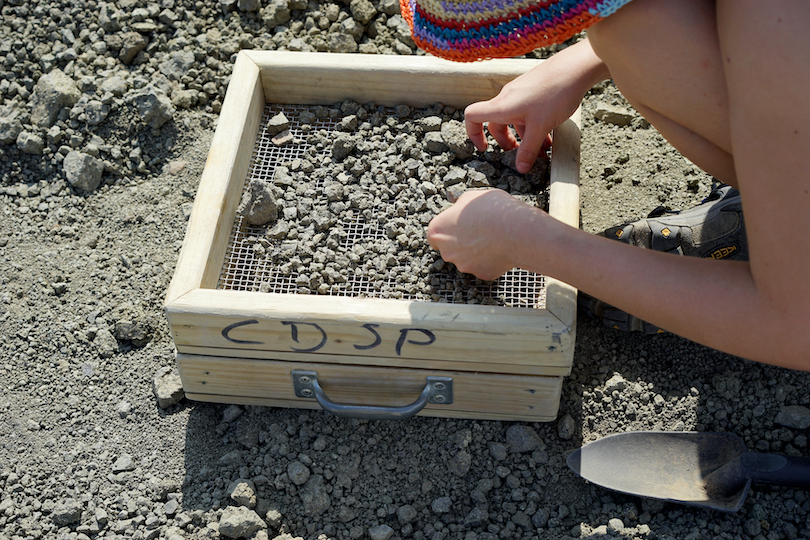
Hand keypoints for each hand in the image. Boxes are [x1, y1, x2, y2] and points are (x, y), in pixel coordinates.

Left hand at [427, 189, 542, 280]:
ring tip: (493, 237)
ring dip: (477, 251)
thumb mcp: (469, 198)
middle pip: (451, 249)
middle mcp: (447, 252)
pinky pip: (484, 266)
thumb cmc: (491, 209)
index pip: (435, 235)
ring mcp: (464, 265)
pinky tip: (501, 248)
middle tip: (479, 231)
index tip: (458, 227)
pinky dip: (491, 260)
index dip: (447, 230)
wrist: (514, 230)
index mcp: (437, 231)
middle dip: (462, 242)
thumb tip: (460, 210)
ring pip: (468, 259)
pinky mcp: (481, 274)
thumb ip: (459, 208)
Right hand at [465, 39, 608, 172]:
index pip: (472, 116)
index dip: (473, 134)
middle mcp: (506, 97)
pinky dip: (533, 125)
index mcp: (502, 106)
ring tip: (542, 149)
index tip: (484, 148)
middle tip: (519, 154)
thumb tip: (520, 169)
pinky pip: (525, 111)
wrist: (575, 67)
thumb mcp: (540, 127)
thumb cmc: (555, 93)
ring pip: (514, 118)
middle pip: (495, 122)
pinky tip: (550, 134)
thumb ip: (528, 149)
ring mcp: (519, 92)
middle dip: (506, 141)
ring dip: (524, 135)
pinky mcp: (532, 89)